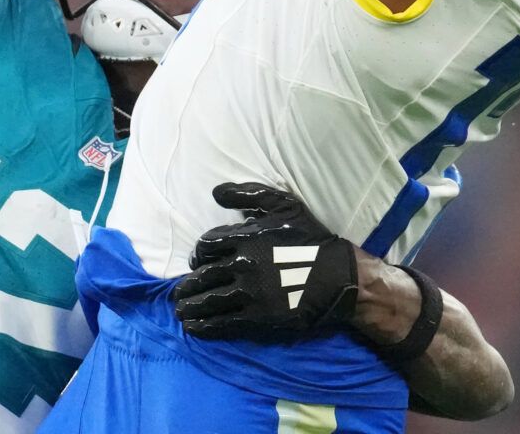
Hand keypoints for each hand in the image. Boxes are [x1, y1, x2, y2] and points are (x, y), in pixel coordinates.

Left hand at [170, 182, 358, 341]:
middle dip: (188, 285)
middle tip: (180, 292)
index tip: (198, 261)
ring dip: (189, 306)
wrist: (339, 276)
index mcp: (246, 237)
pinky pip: (222, 323)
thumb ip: (248, 194)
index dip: (199, 253)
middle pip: (202, 275)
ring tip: (181, 310)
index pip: (206, 245)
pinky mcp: (257, 319)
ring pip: (207, 300)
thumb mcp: (284, 204)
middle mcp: (242, 265)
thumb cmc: (311, 238)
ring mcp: (249, 294)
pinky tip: (193, 327)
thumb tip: (215, 192)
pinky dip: (203, 325)